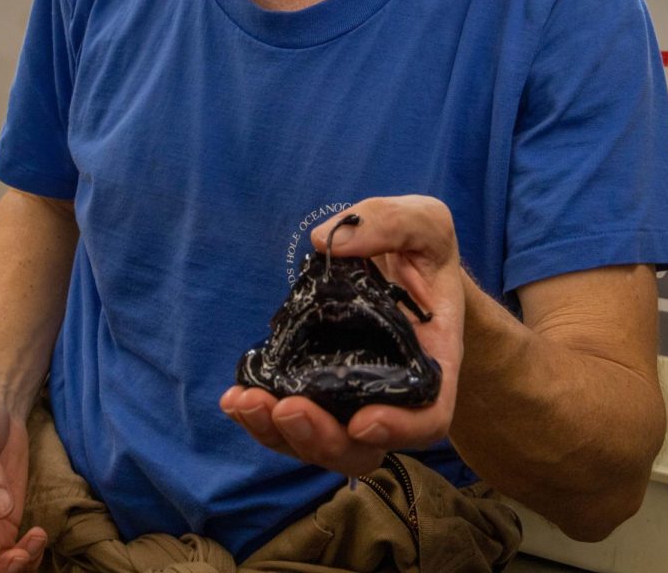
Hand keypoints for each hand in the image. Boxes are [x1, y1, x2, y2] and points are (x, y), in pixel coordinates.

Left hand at [220, 195, 464, 477]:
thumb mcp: (424, 222)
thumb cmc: (421, 247)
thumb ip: (390, 223)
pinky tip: (235, 398)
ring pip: (322, 443)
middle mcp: (393, 391)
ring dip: (280, 435)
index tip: (362, 420)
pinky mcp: (316, 383)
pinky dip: (262, 419)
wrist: (405, 263)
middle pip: (364, 446)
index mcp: (432, 359)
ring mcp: (352, 394)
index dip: (401, 429)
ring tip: (245, 403)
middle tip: (286, 408)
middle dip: (323, 439)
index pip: (429, 416)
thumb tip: (328, 240)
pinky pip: (292, 421)